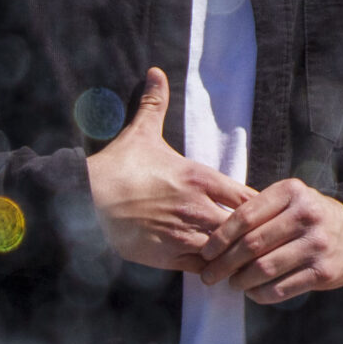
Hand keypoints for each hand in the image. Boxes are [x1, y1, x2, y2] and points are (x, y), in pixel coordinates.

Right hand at [86, 68, 255, 271]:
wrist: (85, 198)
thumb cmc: (117, 167)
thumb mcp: (140, 133)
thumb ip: (154, 105)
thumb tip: (155, 73)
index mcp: (199, 178)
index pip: (249, 197)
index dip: (256, 207)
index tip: (256, 212)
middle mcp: (198, 208)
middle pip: (245, 227)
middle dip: (250, 234)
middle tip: (253, 238)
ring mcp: (185, 234)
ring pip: (228, 251)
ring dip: (233, 254)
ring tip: (237, 257)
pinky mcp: (169, 257)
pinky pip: (204, 270)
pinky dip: (212, 270)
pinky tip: (213, 268)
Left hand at [195, 177, 342, 302]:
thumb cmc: (308, 218)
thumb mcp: (289, 200)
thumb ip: (257, 210)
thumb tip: (212, 235)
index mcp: (291, 192)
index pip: (245, 216)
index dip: (220, 237)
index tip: (205, 252)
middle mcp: (306, 216)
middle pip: (252, 244)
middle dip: (224, 263)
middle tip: (209, 274)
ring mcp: (317, 245)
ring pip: (264, 268)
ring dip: (240, 281)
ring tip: (231, 284)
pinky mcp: (324, 272)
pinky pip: (282, 288)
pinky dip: (260, 294)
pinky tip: (252, 292)